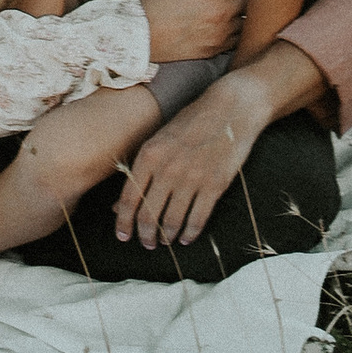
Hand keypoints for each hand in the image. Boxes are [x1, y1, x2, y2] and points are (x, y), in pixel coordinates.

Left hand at [113, 64, 273, 248]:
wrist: (231, 109)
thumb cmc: (191, 122)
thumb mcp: (160, 140)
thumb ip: (141, 171)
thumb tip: (120, 204)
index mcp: (149, 154)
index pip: (129, 198)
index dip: (123, 221)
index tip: (122, 235)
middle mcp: (167, 168)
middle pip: (149, 214)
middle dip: (145, 235)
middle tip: (146, 243)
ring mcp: (192, 178)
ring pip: (172, 221)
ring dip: (166, 236)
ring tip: (164, 242)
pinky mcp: (214, 185)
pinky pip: (198, 219)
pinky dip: (190, 233)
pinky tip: (186, 238)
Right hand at [141, 0, 252, 60]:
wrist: (139, 40)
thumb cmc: (154, 5)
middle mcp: (221, 14)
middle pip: (253, 0)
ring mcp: (220, 34)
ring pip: (250, 22)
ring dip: (251, 13)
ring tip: (254, 6)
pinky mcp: (216, 50)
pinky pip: (239, 40)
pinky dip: (242, 32)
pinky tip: (238, 26)